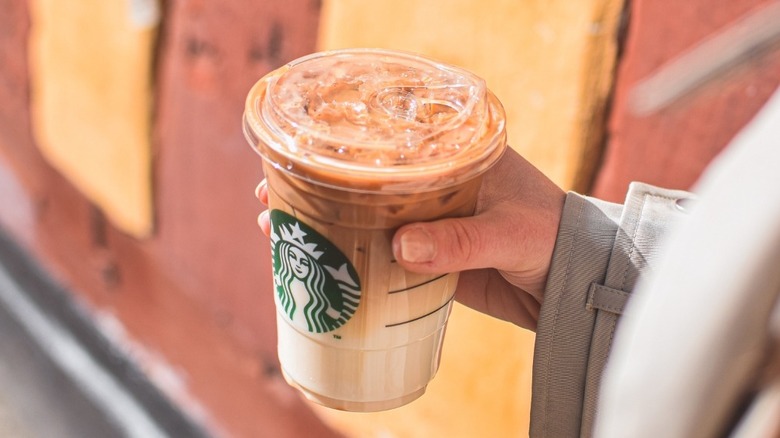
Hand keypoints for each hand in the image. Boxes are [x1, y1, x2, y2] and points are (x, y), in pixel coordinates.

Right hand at [255, 148, 564, 330]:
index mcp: (453, 157)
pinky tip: (316, 265)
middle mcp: (432, 185)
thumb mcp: (510, 232)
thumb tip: (400, 249)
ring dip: (322, 224)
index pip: (386, 141)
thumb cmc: (553, 238)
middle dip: (315, 186)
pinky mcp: (427, 259)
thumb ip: (461, 242)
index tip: (297, 153)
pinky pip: (379, 258)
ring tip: (277, 229)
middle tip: (270, 195)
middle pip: (361, 180)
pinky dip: (348, 260)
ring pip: (362, 219)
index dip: (337, 147)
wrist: (574, 285)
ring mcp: (426, 223)